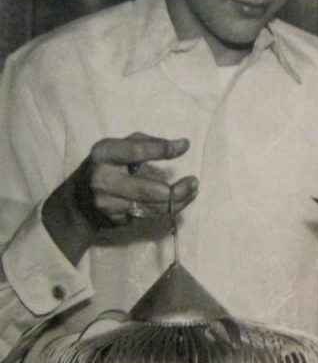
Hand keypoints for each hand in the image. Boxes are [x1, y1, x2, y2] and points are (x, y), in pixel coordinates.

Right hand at [42, 132, 197, 262]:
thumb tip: (183, 145)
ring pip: (151, 207)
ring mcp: (107, 203)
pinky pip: (147, 215)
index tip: (184, 147)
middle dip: (177, 190)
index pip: (137, 150)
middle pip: (149, 190)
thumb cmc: (107, 165)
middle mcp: (102, 179)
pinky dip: (166, 209)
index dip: (162, 150)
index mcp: (104, 153)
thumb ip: (149, 143)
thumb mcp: (120, 147)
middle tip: (194, 182)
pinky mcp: (114, 219)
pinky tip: (179, 202)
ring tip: (192, 191)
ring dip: (178, 201)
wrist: (77, 200)